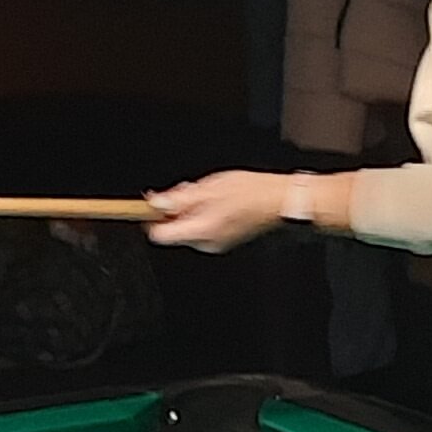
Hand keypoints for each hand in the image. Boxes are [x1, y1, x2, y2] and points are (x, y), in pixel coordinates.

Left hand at [145, 171, 293, 251]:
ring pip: (187, 227)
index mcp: (200, 232)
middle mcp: (206, 243)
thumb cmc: (249, 192)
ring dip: (189, 209)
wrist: (277, 200)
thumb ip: (178, 199)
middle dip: (175, 209)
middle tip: (187, 190)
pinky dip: (202, 213)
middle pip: (173, 230)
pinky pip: (202, 227)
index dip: (153, 217)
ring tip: (206, 192)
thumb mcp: (208, 188)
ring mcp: (215, 243)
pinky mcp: (223, 239)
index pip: (160, 235)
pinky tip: (215, 199)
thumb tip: (155, 204)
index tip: (153, 202)